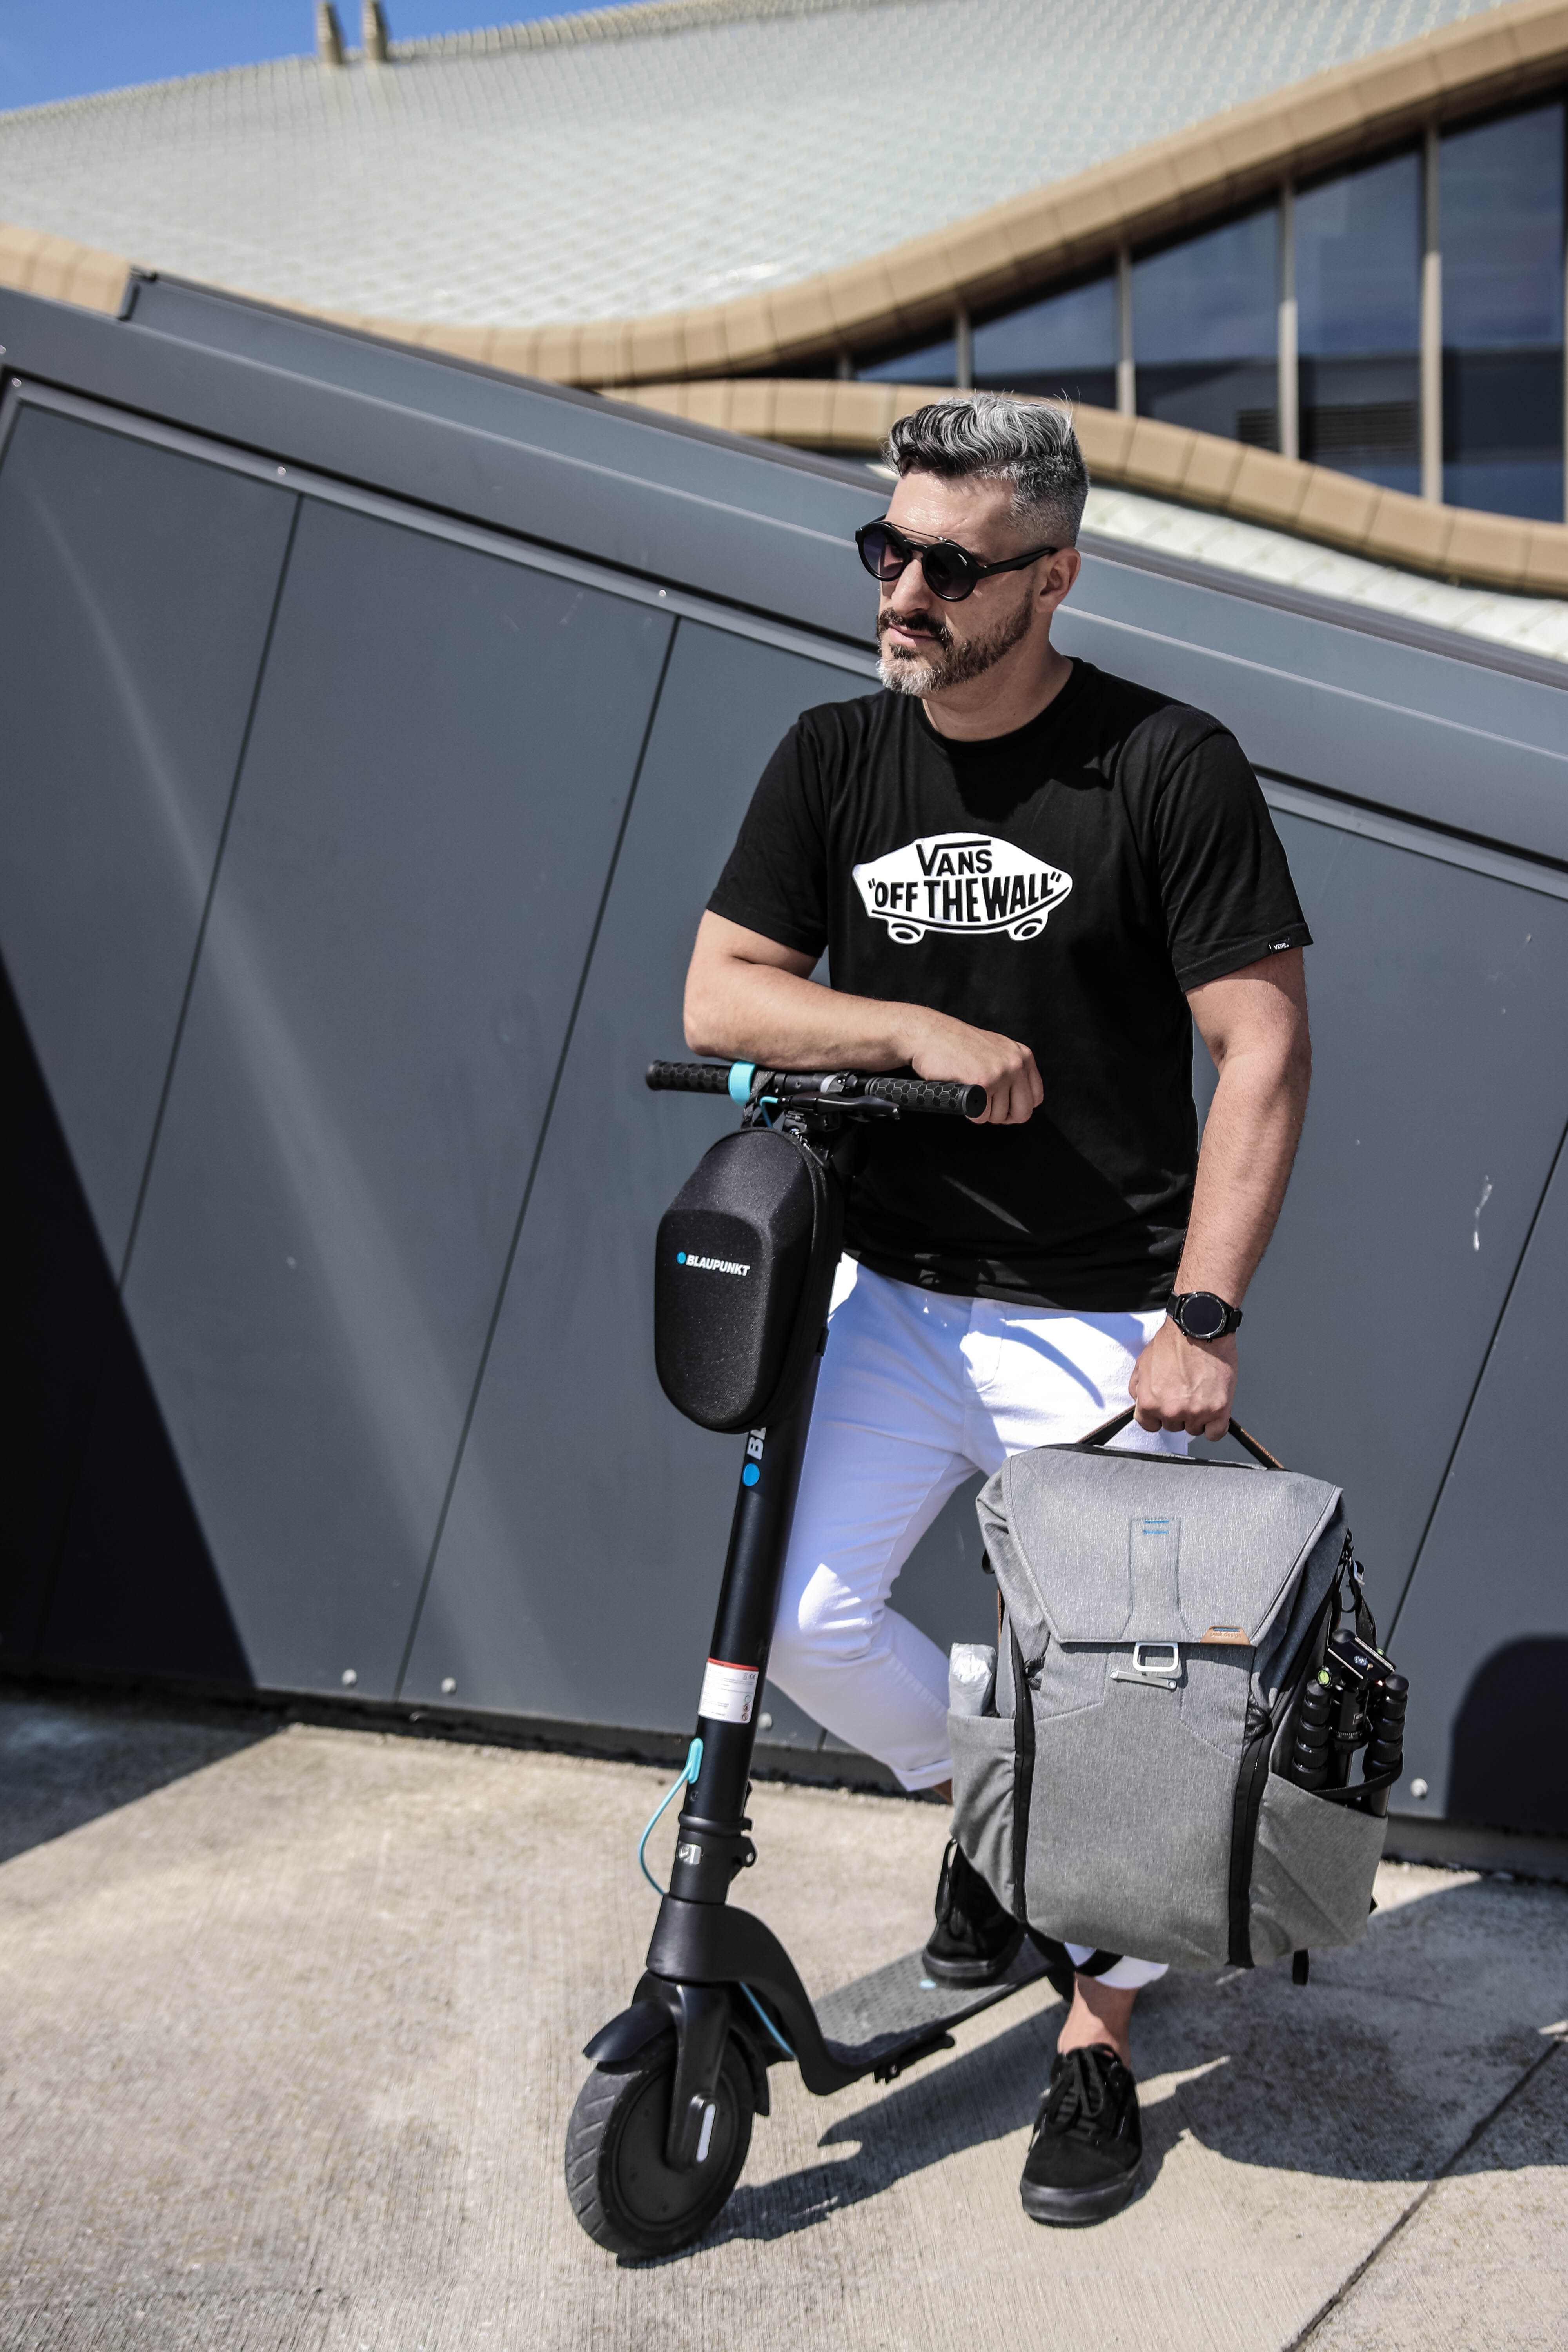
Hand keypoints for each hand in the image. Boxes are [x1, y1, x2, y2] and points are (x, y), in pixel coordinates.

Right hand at [901, 1008, 1042, 1124]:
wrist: (930, 1033)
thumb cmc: (957, 1044)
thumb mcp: (996, 1050)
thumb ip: (1011, 1070)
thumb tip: (1019, 1099)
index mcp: (1023, 1056)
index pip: (1035, 1098)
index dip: (1017, 1108)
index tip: (1002, 1106)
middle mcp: (1016, 1064)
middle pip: (1022, 1112)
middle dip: (1002, 1116)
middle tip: (986, 1106)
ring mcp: (1000, 1073)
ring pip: (999, 1116)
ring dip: (982, 1112)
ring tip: (969, 1091)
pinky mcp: (983, 1082)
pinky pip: (981, 1116)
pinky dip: (970, 1112)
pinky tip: (962, 1093)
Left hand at [1129, 1321, 1236, 1440]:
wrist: (1199, 1328)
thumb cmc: (1173, 1342)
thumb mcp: (1142, 1363)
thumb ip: (1138, 1388)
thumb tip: (1139, 1403)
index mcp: (1149, 1403)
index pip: (1150, 1425)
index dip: (1158, 1415)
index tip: (1166, 1407)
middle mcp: (1171, 1411)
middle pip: (1173, 1426)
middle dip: (1178, 1412)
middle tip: (1186, 1392)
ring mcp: (1196, 1412)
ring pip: (1195, 1429)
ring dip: (1198, 1416)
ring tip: (1201, 1392)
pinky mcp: (1218, 1410)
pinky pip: (1215, 1434)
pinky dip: (1215, 1425)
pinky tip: (1214, 1409)